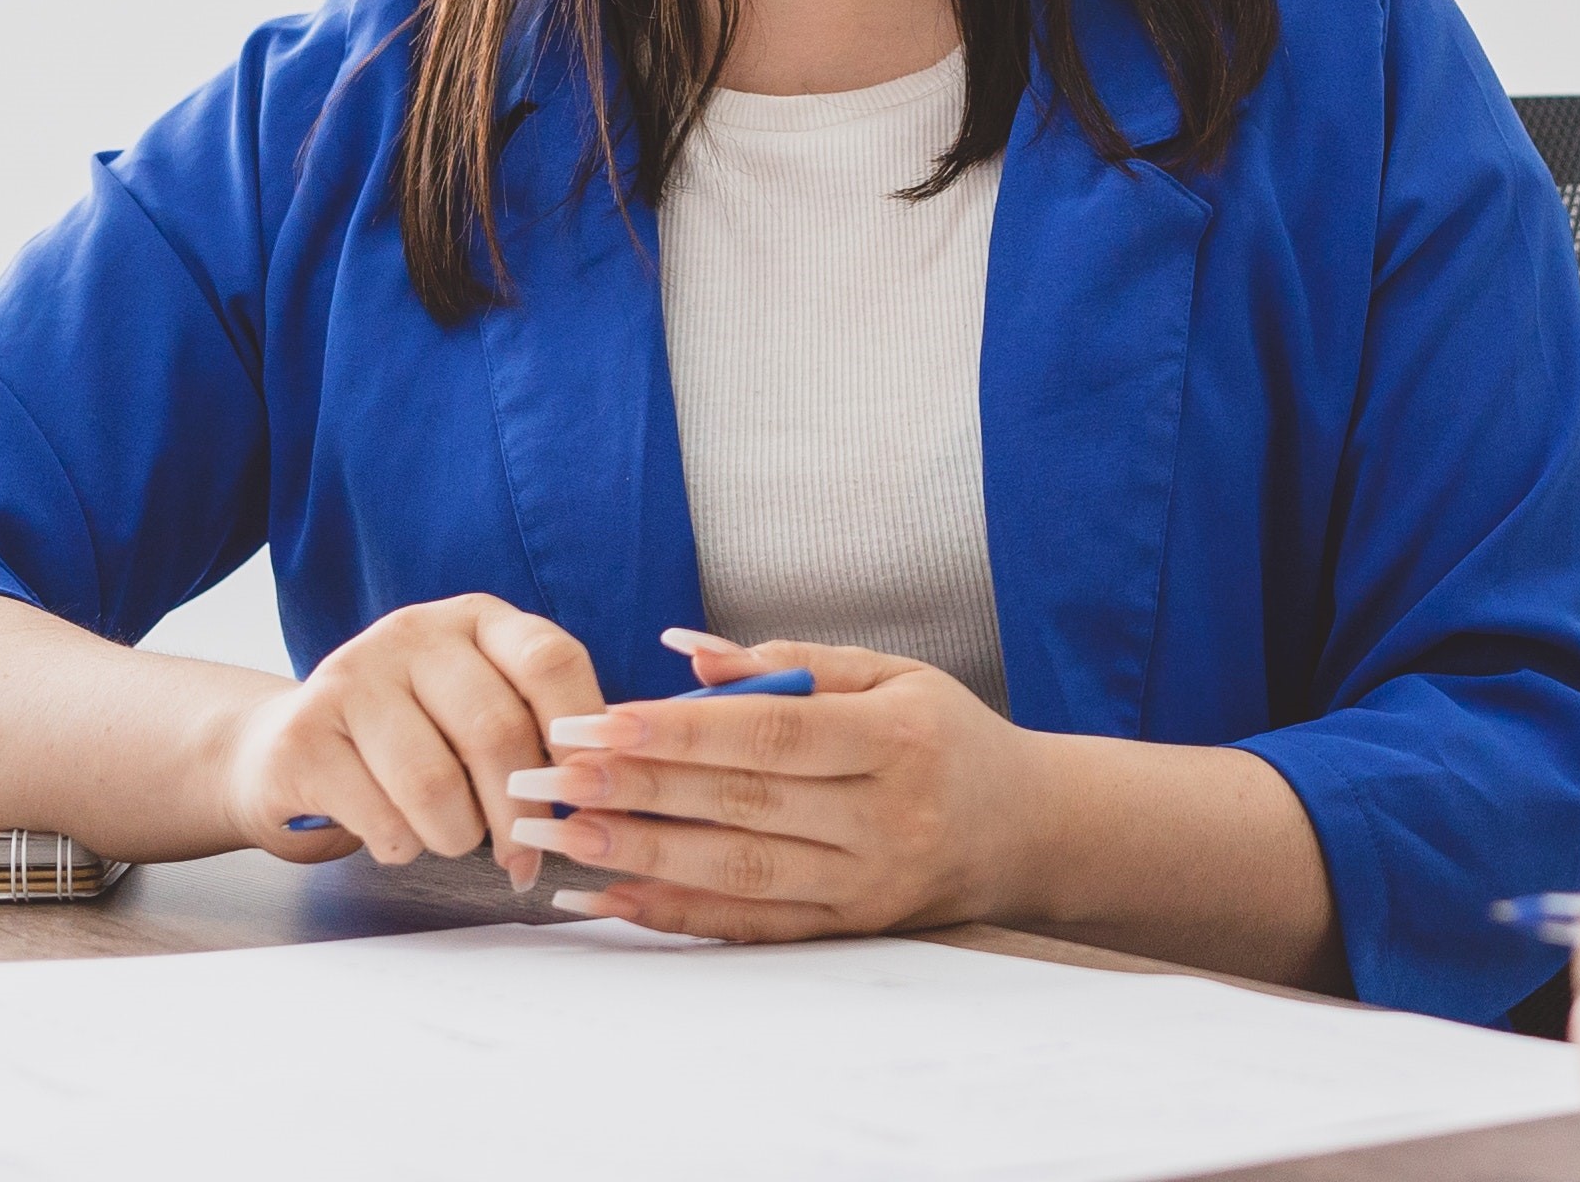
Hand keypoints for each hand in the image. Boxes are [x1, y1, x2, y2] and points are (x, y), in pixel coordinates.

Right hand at [213, 593, 601, 888]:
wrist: (292, 746)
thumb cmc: (418, 734)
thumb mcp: (483, 703)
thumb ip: (541, 727)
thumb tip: (606, 784)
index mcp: (477, 620)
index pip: (550, 661)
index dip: (581, 731)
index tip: (590, 790)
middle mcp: (414, 633)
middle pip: (494, 730)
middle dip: (520, 811)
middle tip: (524, 855)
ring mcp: (351, 677)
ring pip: (434, 782)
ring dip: (457, 835)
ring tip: (456, 840)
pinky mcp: (302, 734)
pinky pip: (378, 815)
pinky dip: (403, 845)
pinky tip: (401, 837)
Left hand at [503, 629, 1041, 940]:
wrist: (1028, 829)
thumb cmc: (948, 737)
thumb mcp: (893, 674)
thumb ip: (792, 659)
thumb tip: (684, 650)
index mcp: (896, 738)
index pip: (774, 732)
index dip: (683, 729)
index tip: (601, 721)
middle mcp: (886, 817)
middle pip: (744, 803)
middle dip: (638, 788)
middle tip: (552, 774)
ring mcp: (867, 883)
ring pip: (738, 871)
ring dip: (640, 856)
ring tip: (561, 835)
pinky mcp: (849, 930)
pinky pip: (750, 927)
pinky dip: (673, 915)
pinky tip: (608, 899)